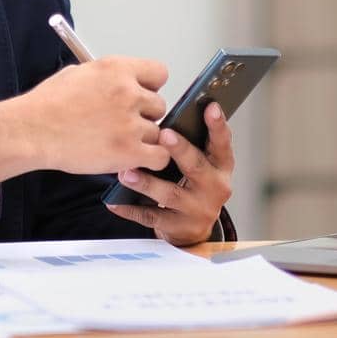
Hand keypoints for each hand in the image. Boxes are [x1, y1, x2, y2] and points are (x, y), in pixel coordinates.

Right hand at [0, 57, 170, 183]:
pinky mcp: (129, 151)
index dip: (150, 87)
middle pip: (159, 105)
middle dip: (144, 115)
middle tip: (123, 123)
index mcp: (117, 69)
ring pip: (157, 132)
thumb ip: (109, 76)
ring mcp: (130, 123)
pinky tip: (133, 158)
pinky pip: (160, 156)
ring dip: (142, 139)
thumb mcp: (79, 73)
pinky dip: (150, 160)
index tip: (141, 95)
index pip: (159, 73)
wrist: (31, 131)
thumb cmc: (47, 105)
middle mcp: (128, 93)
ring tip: (118, 141)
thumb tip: (123, 80)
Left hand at [107, 101, 233, 245]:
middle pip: (196, 167)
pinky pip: (151, 216)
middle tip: (164, 134)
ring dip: (147, 182)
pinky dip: (130, 208)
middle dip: (180, 150)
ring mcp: (197, 209)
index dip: (217, 125)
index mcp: (220, 166)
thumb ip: (192, 144)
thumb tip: (169, 116)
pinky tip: (114, 200)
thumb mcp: (203, 164)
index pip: (222, 143)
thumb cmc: (194, 186)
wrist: (193, 230)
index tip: (210, 107)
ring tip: (126, 172)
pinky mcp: (178, 227)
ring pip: (170, 193)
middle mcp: (213, 188)